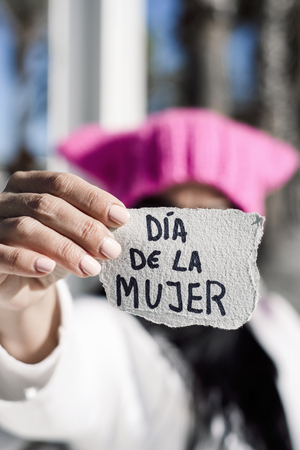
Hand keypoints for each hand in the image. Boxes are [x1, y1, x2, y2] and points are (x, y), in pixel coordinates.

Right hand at [0, 171, 128, 361]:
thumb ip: (92, 225)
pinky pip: (3, 253)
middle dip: (84, 227)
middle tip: (111, 249)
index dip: (93, 199)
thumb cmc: (51, 252)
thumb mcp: (74, 237)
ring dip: (64, 248)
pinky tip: (48, 268)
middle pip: (47, 205)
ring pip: (27, 228)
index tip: (122, 217)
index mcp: (30, 185)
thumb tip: (122, 222)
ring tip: (92, 267)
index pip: (62, 183)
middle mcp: (8, 200)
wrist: (21, 283)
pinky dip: (26, 259)